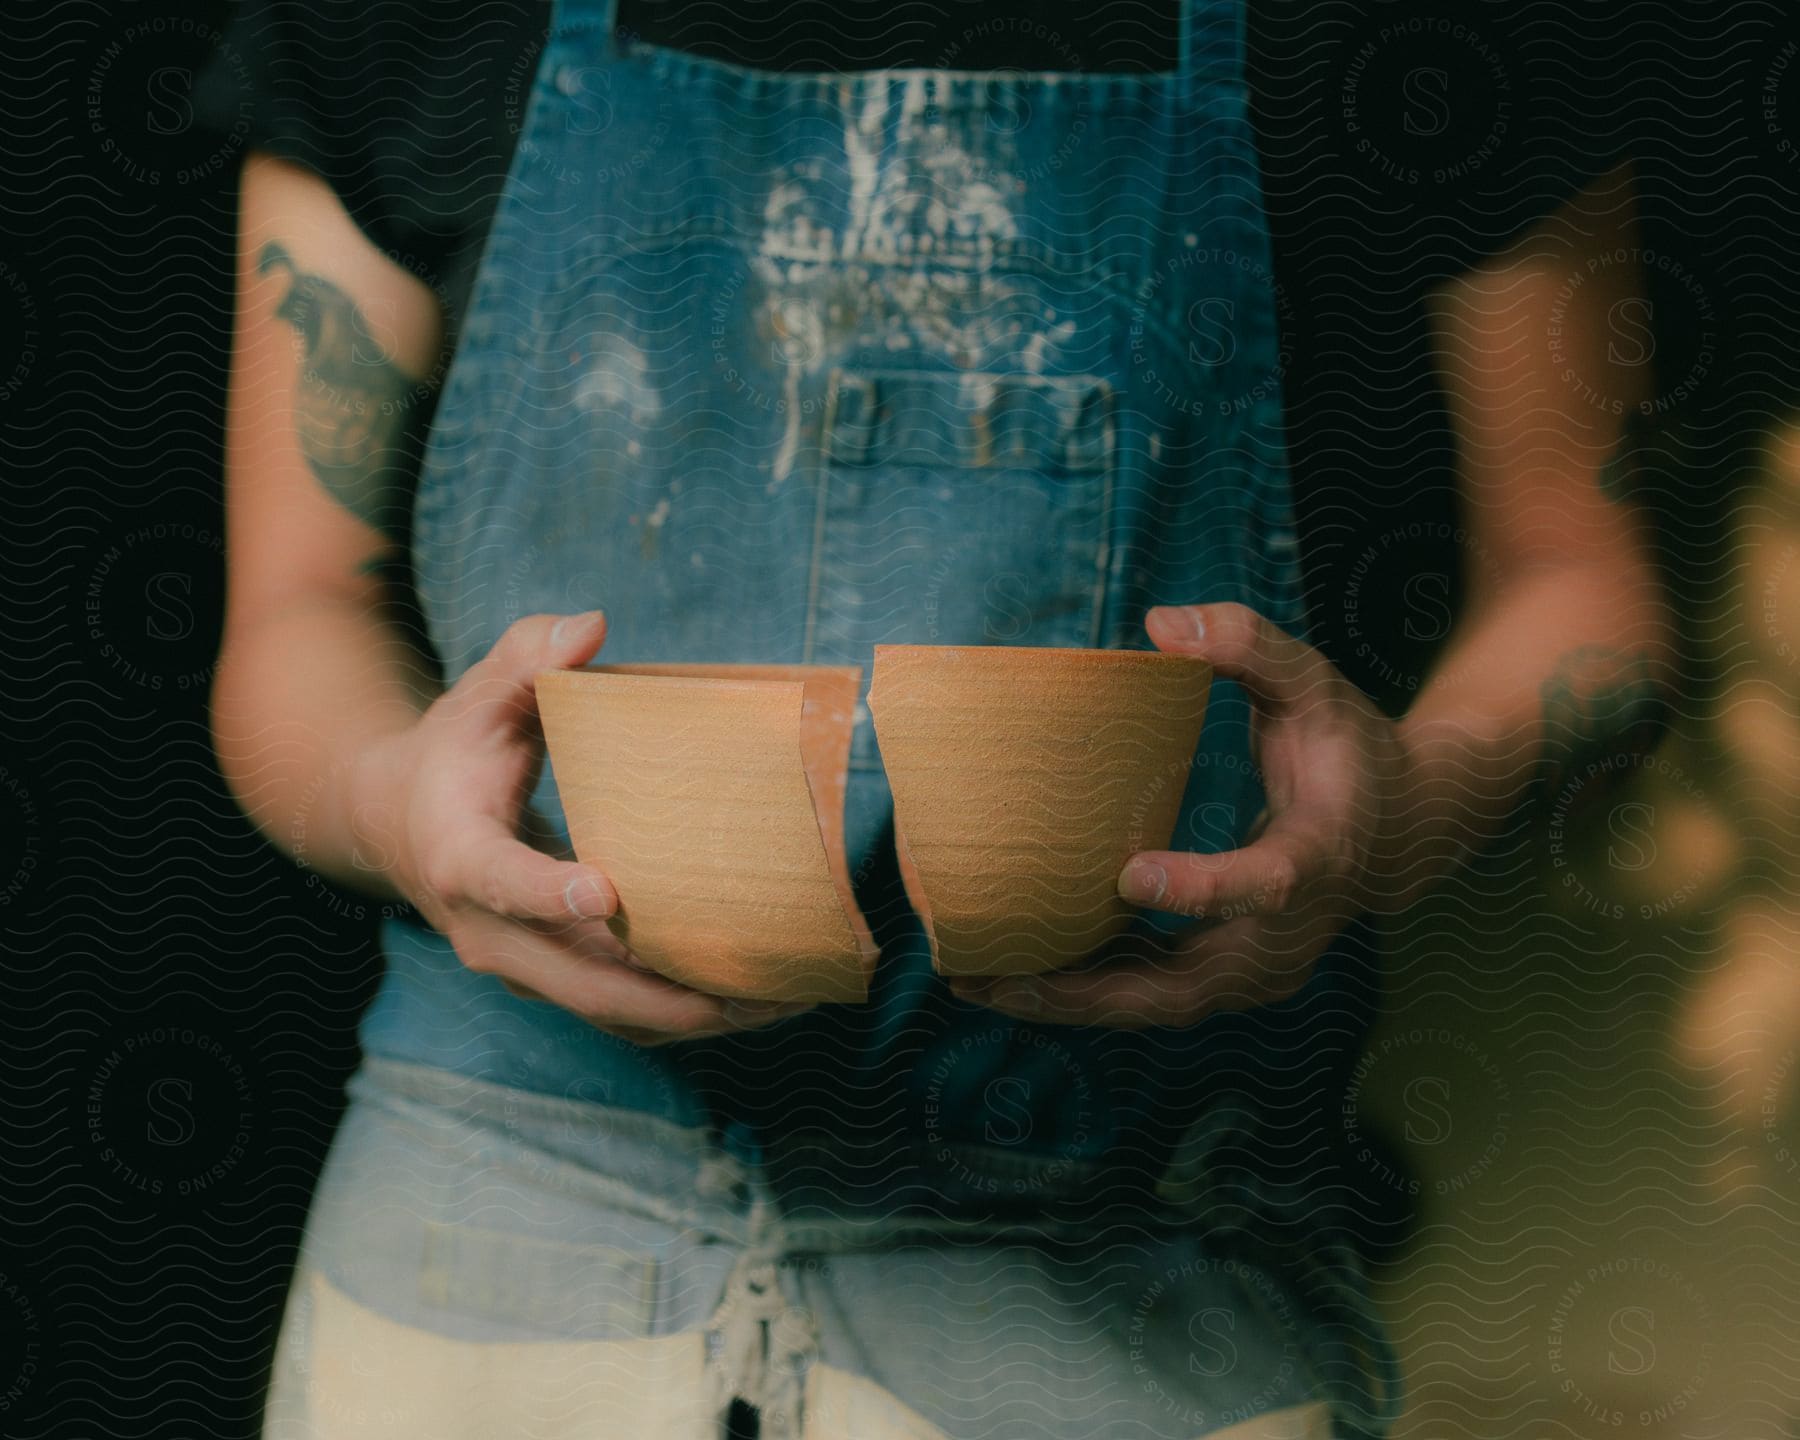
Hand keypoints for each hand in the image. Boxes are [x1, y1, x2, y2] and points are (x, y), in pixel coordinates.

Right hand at [353, 611, 810, 1044]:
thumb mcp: (476, 697)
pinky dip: (679, 1015)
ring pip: (606, 1011)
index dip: (551, 893)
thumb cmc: (452, 751)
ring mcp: (522, 965)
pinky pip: (617, 1012)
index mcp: (461, 856)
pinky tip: (751, 1002)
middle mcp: (488, 930)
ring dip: (688, 1016)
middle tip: (742, 994)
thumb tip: (591, 626)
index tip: (605, 892)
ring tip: (775, 1005)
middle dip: (660, 994)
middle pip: (575, 980)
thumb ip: (526, 657)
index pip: (504, 882)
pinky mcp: (552, 978)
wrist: (396, 824)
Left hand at [951, 603, 1412, 1027]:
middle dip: (1090, 989)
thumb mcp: (1314, 685)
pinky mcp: (1231, 980)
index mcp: (1317, 858)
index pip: (1264, 886)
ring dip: (1069, 1004)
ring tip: (976, 982)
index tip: (1128, 877)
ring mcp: (1259, 970)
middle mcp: (1288, 935)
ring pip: (1158, 1005)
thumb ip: (1251, 646)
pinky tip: (1012, 977)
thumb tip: (1162, 620)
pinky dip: (1085, 995)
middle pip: (1187, 984)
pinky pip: (1152, 997)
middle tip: (996, 975)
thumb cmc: (1349, 750)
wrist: (1402, 832)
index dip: (1200, 890)